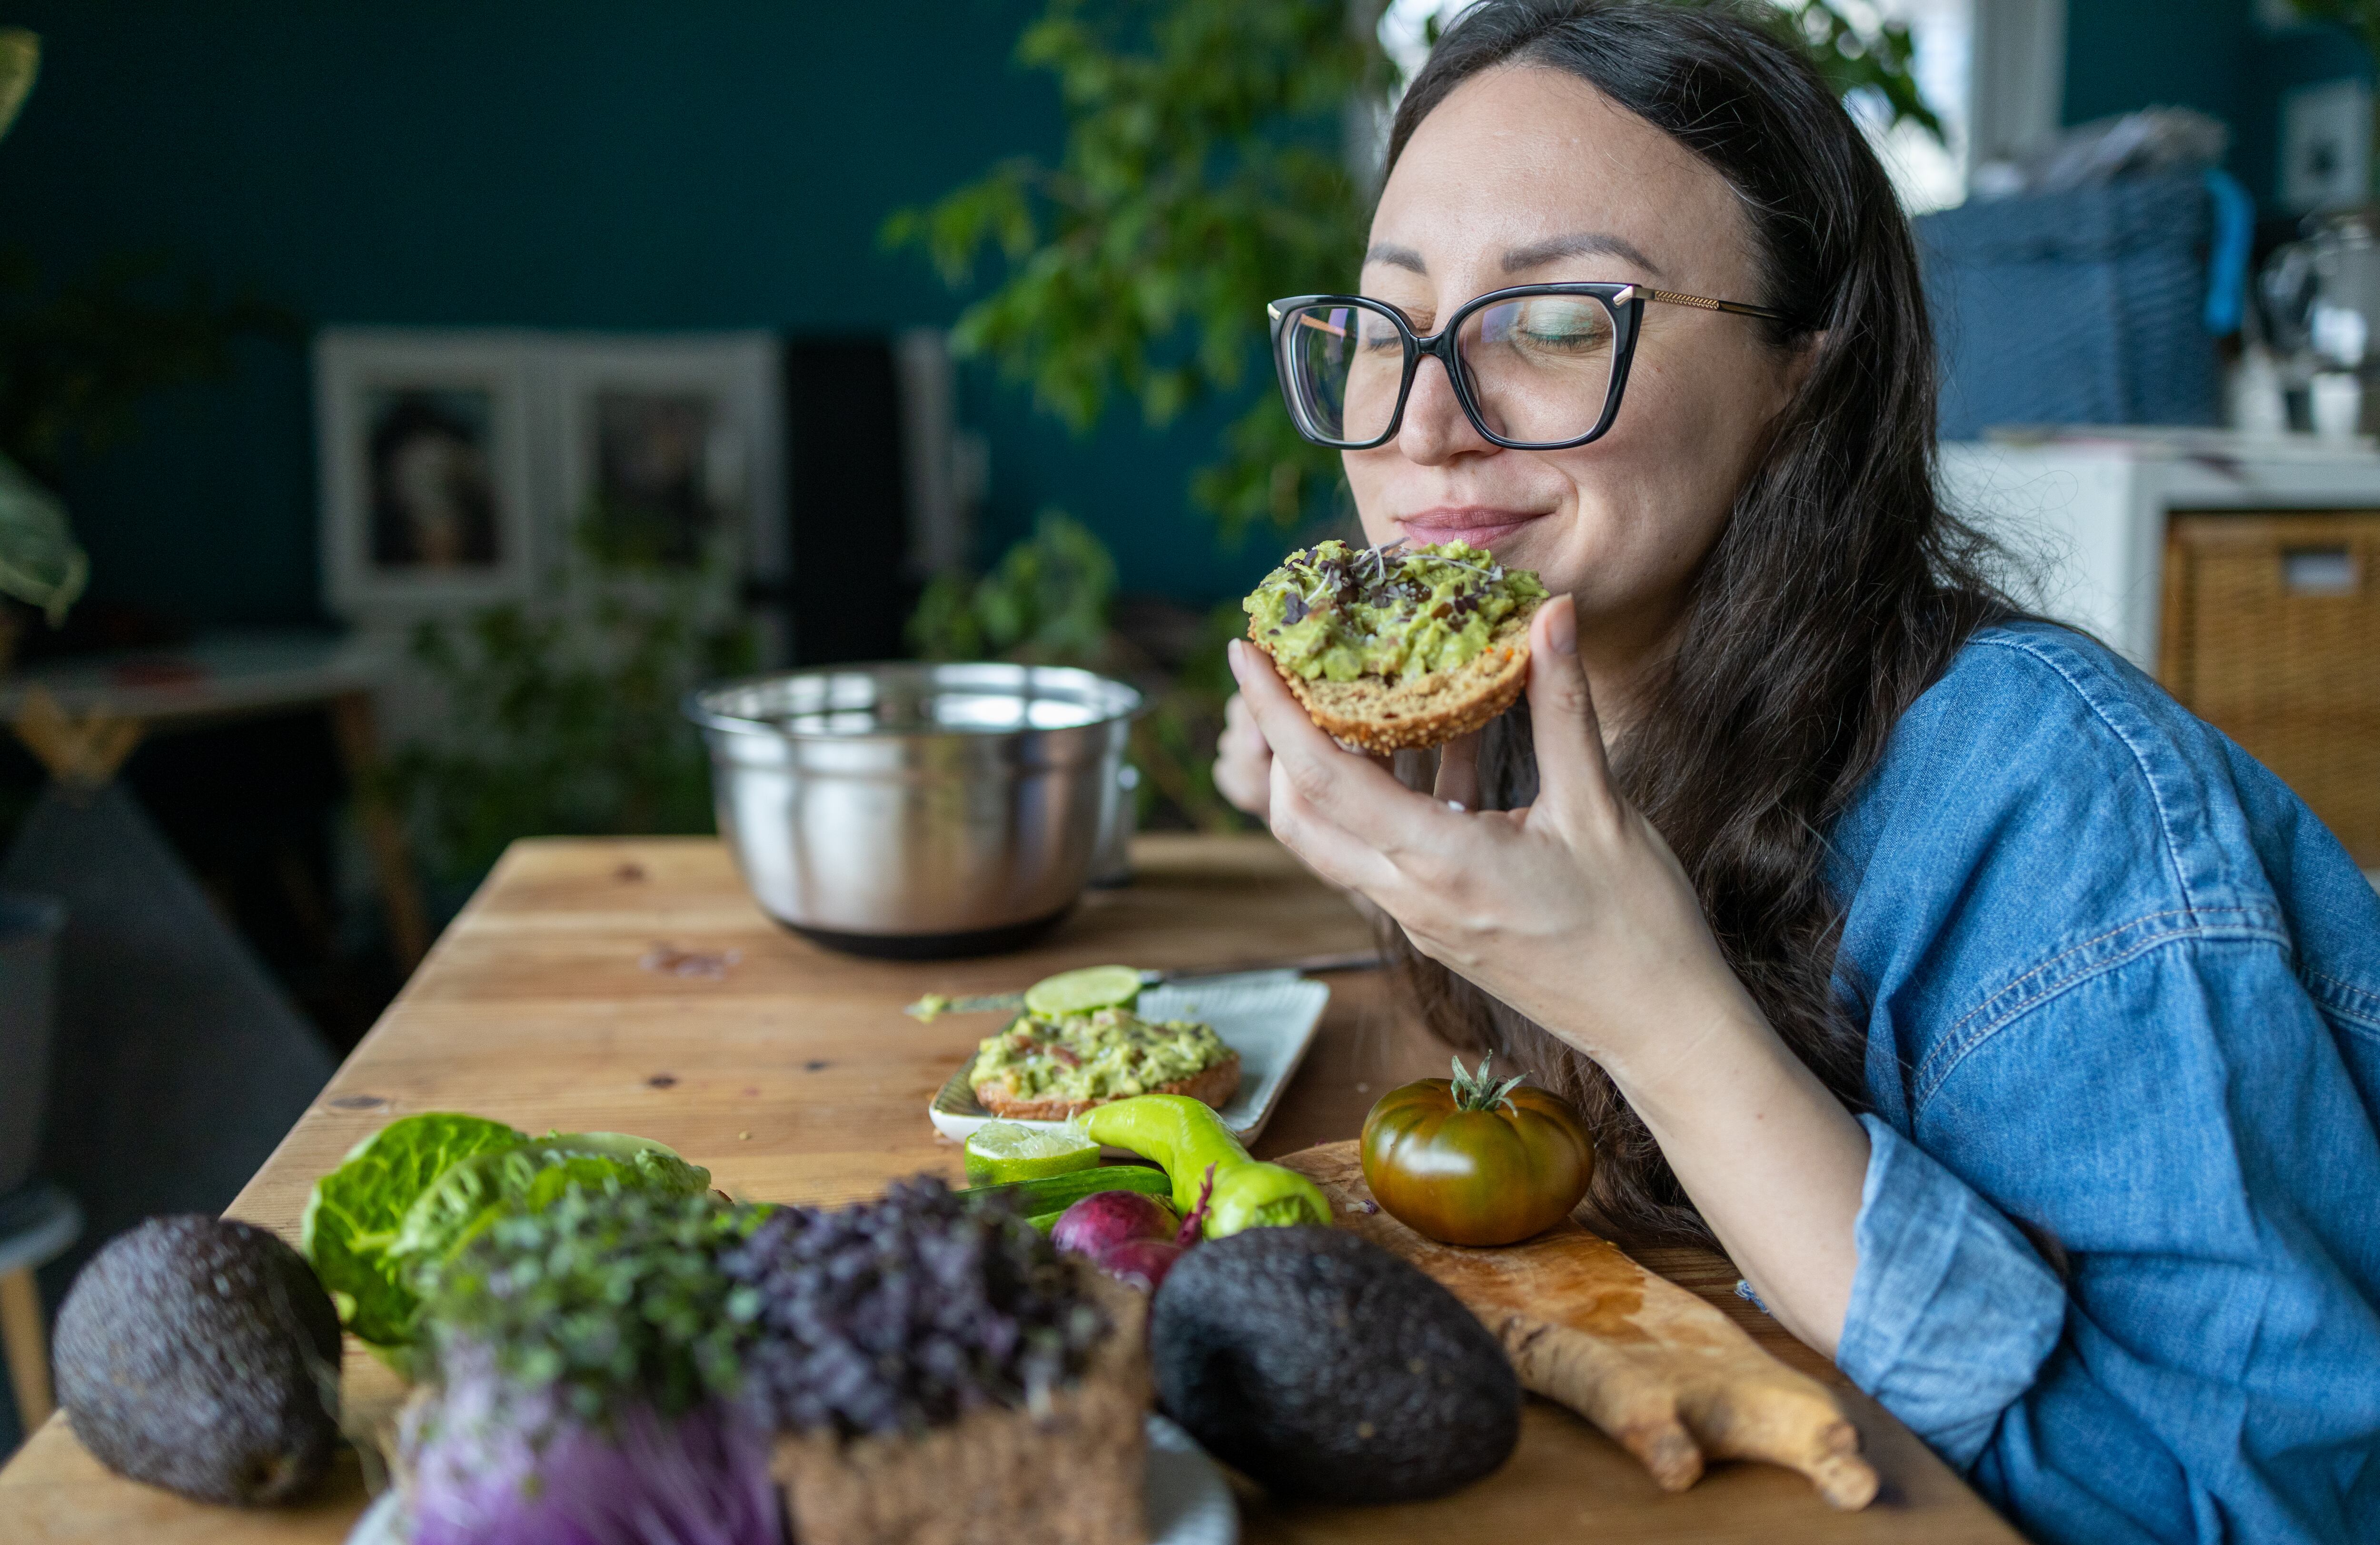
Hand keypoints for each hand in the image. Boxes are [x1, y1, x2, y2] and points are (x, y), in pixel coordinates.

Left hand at [1225, 594, 1754, 1082]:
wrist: (1660, 1026)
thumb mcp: (1600, 806)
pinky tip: (1442, 743)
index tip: (1245, 652)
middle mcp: (1410, 897)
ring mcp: (1420, 919)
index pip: (1323, 779)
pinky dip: (1392, 796)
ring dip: (1332, 769)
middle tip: (1285, 672)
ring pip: (1337, 838)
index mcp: (1438, 865)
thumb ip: (1563, 707)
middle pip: (1299, 817)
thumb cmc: (1638, 926)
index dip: (1274, 710)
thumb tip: (1548, 613)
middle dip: (1277, 742)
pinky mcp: (1440, 925)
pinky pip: (1388, 852)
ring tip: (1356, 694)